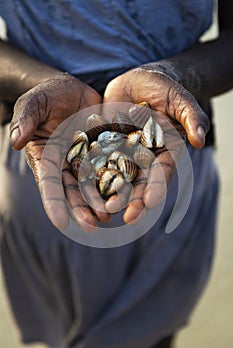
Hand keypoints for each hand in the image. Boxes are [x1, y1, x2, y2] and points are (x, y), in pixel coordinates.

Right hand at [10, 73, 109, 230]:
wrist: (72, 89)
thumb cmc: (48, 94)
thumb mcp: (34, 102)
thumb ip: (25, 118)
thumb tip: (16, 141)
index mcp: (46, 156)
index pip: (49, 182)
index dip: (54, 202)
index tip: (60, 222)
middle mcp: (65, 163)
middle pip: (72, 189)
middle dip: (81, 208)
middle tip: (92, 226)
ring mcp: (86, 159)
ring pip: (93, 184)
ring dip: (100, 201)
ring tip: (109, 216)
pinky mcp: (104, 151)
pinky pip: (111, 167)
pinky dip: (117, 181)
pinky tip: (126, 194)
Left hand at [103, 67, 209, 223]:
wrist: (137, 81)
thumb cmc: (163, 89)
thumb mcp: (179, 99)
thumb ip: (191, 118)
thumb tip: (200, 140)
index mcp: (164, 152)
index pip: (162, 172)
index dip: (157, 187)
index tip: (151, 202)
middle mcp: (143, 158)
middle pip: (139, 182)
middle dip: (133, 199)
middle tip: (127, 216)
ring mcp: (122, 154)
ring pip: (117, 177)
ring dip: (112, 194)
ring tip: (105, 211)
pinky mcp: (104, 146)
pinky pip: (97, 162)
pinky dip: (92, 176)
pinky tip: (85, 191)